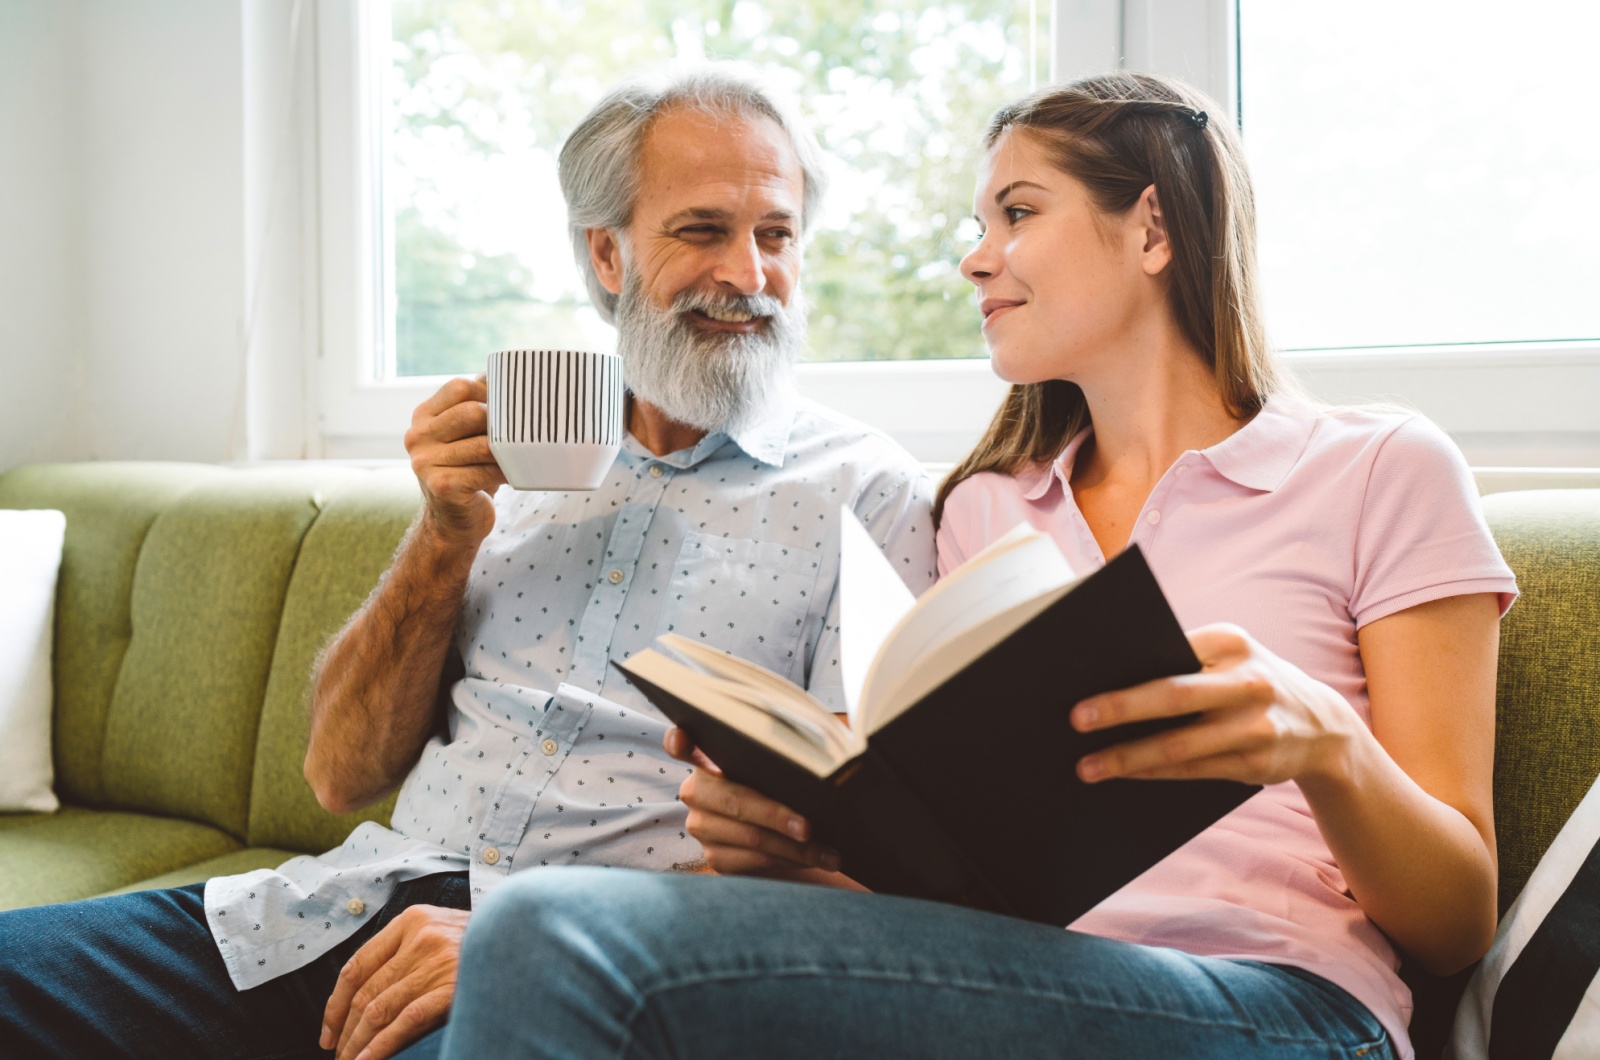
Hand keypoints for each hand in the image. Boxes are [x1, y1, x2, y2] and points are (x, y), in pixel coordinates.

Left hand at [320, 904, 468, 1059]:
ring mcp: (436, 962)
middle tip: (339, 1056)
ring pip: (379, 1010)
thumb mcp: (442, 931)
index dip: (335, 1005)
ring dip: (358, 1045)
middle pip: (366, 993)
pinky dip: (380, 1046)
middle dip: (345, 1032)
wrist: (528, 939)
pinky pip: (404, 1022)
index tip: (328, 1033)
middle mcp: (421, 938)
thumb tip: (364, 999)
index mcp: (412, 920)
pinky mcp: (451, 988)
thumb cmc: (483, 943)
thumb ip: (406, 952)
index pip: (357, 966)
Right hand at [403, 375, 505, 546]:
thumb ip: (479, 405)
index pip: (460, 386)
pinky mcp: (441, 485)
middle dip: (502, 423)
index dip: (490, 392)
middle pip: (472, 412)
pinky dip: (506, 473)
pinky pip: (486, 470)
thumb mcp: (466, 435)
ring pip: (483, 444)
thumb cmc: (469, 471)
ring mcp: (425, 462)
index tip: (511, 404)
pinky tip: (513, 475)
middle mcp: (417, 436)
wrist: (453, 523)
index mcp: (423, 416)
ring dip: (508, 451)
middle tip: (521, 433)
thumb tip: (513, 371)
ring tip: (521, 455)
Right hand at [666, 729, 861, 887]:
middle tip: (810, 827)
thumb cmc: (785, 779)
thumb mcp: (782, 761)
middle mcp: (696, 791)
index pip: (680, 744)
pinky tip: (815, 860)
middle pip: (735, 802)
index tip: (686, 742)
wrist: (784, 821)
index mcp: (707, 756)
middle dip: (776, 816)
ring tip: (830, 853)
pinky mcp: (714, 856)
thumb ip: (783, 752)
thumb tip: (818, 757)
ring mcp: (701, 826)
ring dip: (796, 848)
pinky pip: (755, 861)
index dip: (680, 742)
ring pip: (752, 838)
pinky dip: (790, 861)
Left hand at [1071, 623, 1360, 787]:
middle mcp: (1247, 681)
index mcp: (1230, 642)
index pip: (1169, 648)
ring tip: (1087, 766)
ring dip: (1128, 757)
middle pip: (1172, 695)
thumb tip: (1108, 678)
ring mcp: (1255, 725)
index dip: (1128, 664)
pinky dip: (1154, 774)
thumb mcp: (1229, 657)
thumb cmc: (1248, 683)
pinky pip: (1193, 771)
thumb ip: (1184, 661)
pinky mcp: (1257, 763)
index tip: (1082, 671)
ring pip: (1180, 744)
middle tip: (1075, 719)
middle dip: (1120, 708)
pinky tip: (1125, 776)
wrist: (1323, 726)